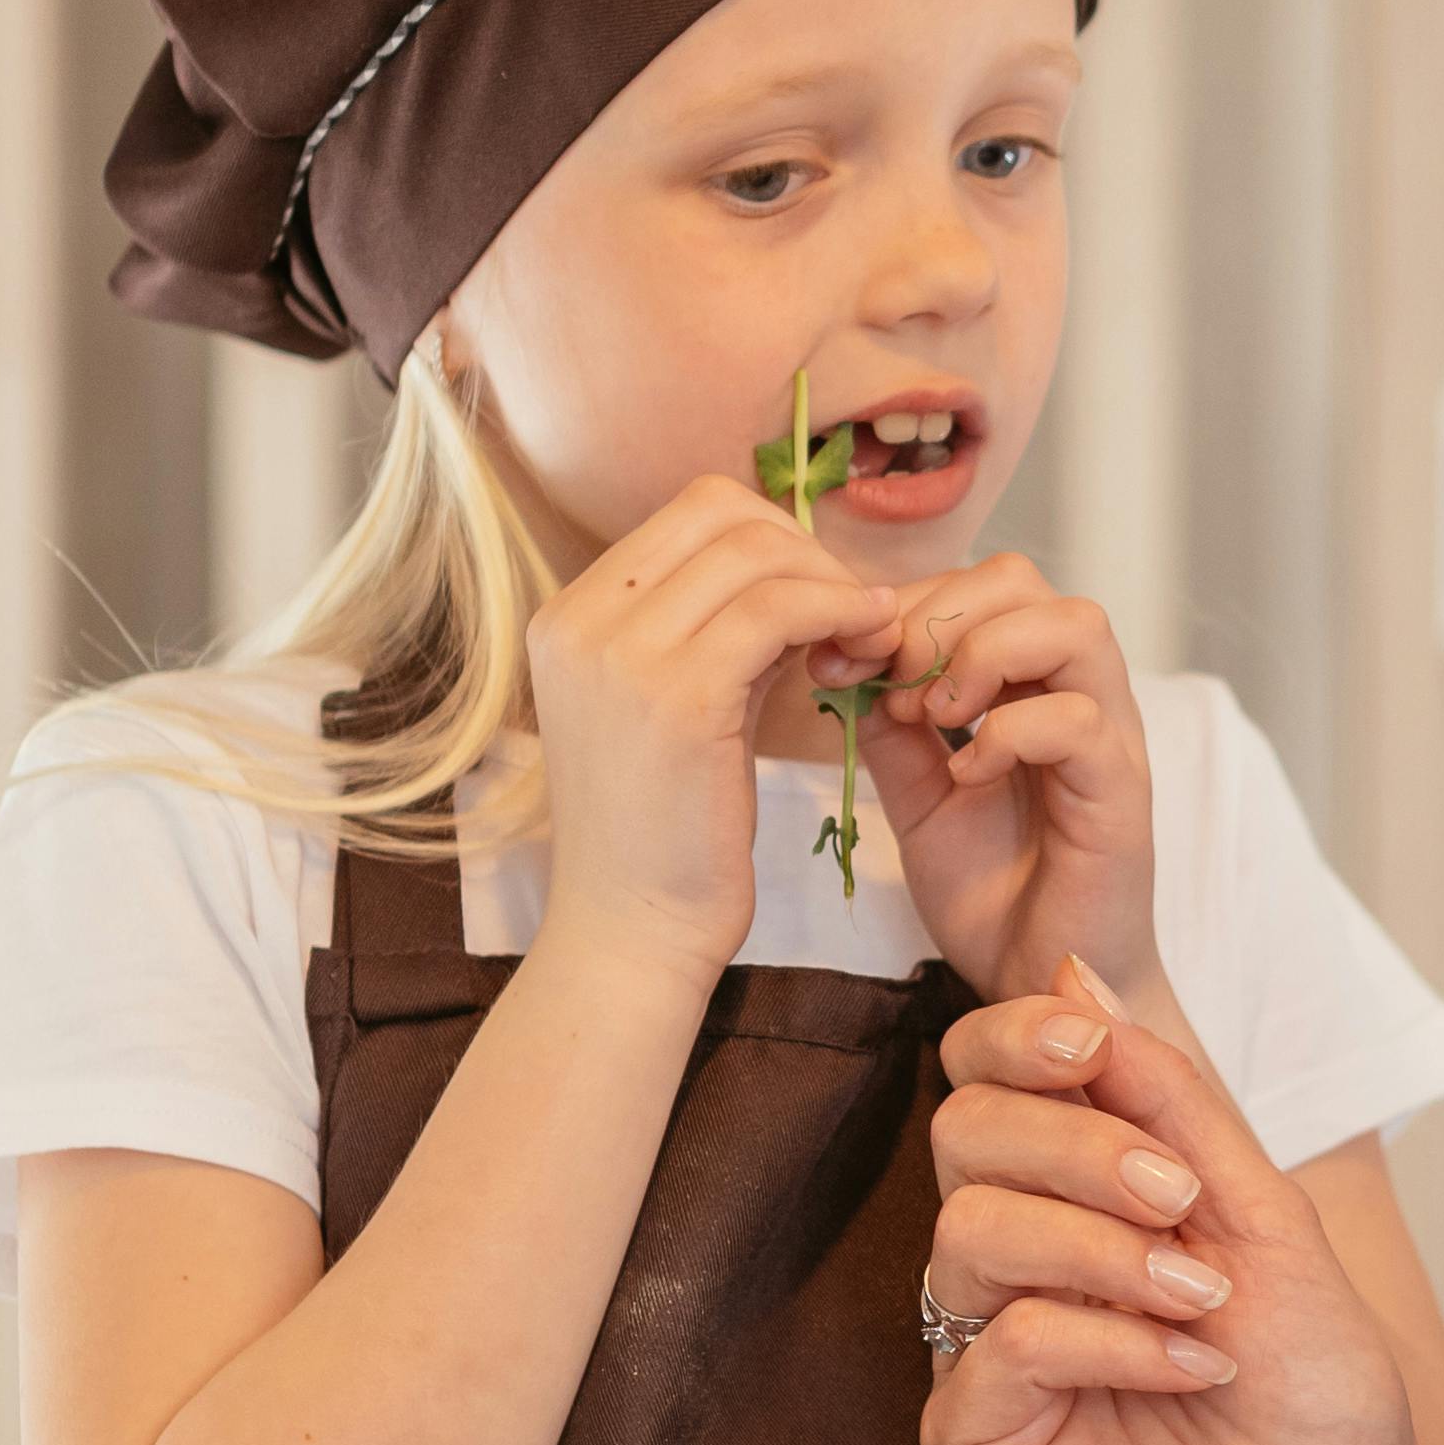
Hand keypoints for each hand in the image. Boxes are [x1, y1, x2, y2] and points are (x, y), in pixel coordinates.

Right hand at [526, 476, 903, 975]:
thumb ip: (709, 634)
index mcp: (569, 616)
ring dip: (834, 582)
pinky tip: (872, 644)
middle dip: (807, 551)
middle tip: (857, 611)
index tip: (822, 594)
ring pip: (756, 553)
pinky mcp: (678, 696)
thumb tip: (792, 573)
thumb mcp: (670, 708)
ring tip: (874, 636)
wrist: (631, 931)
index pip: (689, 513)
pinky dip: (840, 612)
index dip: (774, 538)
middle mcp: (580, 619)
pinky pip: (780, 610)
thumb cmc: (663, 836)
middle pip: (720, 513)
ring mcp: (620, 652)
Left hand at [859, 557, 1163, 1011]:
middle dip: (933, 615)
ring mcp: (1109, 738)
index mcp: (1029, 683)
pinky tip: (967, 775)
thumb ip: (890, 730)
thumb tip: (845, 662)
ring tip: (932, 716)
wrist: (1040, 988)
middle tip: (884, 681)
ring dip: (982, 655)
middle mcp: (1077, 693)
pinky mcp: (1122, 792)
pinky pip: (1077, 720)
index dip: (901, 604)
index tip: (837, 658)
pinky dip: (1006, 733)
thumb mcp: (916, 796)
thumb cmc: (993, 892)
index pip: (976, 585)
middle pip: (1023, 581)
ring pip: (1073, 625)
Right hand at [914, 967, 1443, 1444]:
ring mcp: (984, 1350)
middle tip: (1180, 1197)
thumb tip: (1074, 965)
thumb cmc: (1314, 1389)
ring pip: (968, 1232)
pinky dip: (1105, 1341)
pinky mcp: (974, 1441)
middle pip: (964, 1134)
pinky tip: (1186, 1366)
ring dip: (1104, 1247)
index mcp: (1073, 1194)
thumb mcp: (1262, 1210)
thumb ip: (1167, 1095)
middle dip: (1078, 1144)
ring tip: (1203, 1299)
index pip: (983, 1076)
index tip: (1093, 1043)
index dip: (1017, 1037)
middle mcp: (1015, 1262)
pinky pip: (996, 1347)